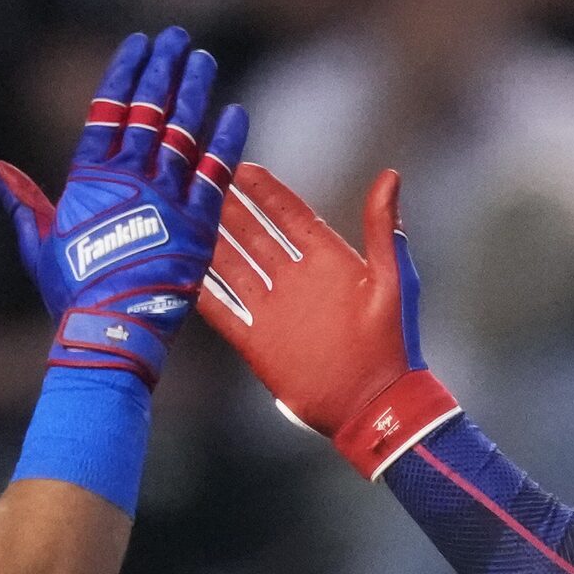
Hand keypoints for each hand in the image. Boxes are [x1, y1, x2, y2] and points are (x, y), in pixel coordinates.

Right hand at [0, 27, 248, 386]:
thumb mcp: (39, 242)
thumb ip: (23, 201)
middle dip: (164, 68)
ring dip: (195, 91)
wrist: (109, 329)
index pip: (109, 108)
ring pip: (184, 130)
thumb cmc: (70, 292)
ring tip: (204, 60)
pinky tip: (235, 112)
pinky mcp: (198, 222)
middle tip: (180, 37)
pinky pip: (216, 172)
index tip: (141, 42)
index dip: (126, 72)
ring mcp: (166, 196)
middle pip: (151, 108)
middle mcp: (130, 177)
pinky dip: (227, 141)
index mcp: (90, 177)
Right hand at [195, 163, 458, 477]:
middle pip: (256, 236)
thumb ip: (383, 228)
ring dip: (211, 243)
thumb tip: (390, 174)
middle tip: (201, 182)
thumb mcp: (393, 280)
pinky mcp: (258, 342)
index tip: (244, 166)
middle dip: (230, 209)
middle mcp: (297, 281)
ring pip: (234, 267)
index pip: (291, 216)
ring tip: (185, 217)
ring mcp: (275, 310)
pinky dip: (202, 293)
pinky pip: (223, 311)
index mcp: (329, 261)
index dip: (268, 192)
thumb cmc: (393, 344)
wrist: (375, 406)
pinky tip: (180, 273)